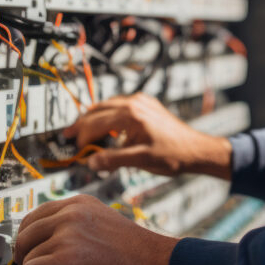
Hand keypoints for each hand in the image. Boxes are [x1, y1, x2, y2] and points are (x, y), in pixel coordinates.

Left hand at [12, 195, 176, 264]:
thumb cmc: (137, 257)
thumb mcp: (101, 228)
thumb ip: (74, 230)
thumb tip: (44, 249)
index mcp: (78, 203)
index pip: (33, 219)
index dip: (32, 246)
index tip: (43, 262)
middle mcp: (70, 213)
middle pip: (22, 237)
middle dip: (30, 263)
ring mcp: (67, 233)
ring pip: (25, 258)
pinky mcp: (65, 258)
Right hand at [64, 93, 231, 177]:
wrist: (196, 149)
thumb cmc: (172, 155)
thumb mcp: (140, 160)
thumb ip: (113, 160)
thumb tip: (90, 162)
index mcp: (131, 114)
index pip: (96, 123)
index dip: (82, 137)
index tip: (74, 150)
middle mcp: (135, 102)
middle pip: (98, 110)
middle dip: (82, 124)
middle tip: (68, 135)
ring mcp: (141, 101)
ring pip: (108, 106)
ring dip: (94, 118)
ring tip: (82, 132)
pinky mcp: (147, 105)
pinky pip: (120, 106)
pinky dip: (108, 116)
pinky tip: (105, 127)